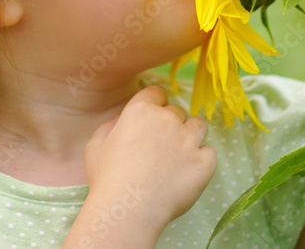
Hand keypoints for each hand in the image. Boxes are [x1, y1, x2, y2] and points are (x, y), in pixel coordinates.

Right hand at [82, 85, 216, 232]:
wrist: (127, 211)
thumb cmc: (106, 180)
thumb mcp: (95, 147)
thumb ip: (110, 126)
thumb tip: (122, 119)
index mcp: (141, 111)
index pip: (156, 94)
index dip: (155, 105)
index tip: (152, 121)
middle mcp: (167, 119)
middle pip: (176, 112)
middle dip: (170, 125)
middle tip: (159, 149)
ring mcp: (188, 140)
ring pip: (198, 125)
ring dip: (190, 136)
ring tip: (179, 156)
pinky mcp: (204, 162)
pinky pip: (210, 152)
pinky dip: (201, 160)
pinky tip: (188, 173)